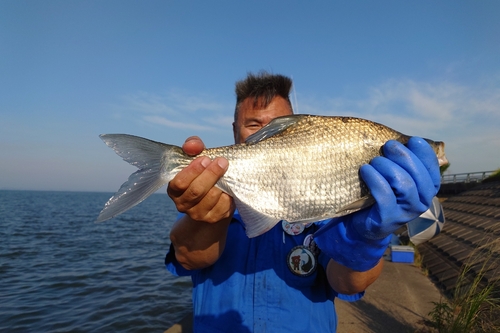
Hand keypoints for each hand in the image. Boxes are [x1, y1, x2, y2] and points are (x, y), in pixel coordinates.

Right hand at [167, 136, 234, 222]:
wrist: (212, 199)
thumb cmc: (201, 173)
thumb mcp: (195, 157)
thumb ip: (193, 147)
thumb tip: (193, 145)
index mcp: (174, 190)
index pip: (179, 183)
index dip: (193, 171)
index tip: (206, 159)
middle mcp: (183, 205)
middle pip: (196, 191)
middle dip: (210, 174)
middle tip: (222, 162)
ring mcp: (198, 214)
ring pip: (212, 198)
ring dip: (221, 182)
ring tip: (226, 170)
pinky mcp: (214, 218)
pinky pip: (224, 205)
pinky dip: (229, 193)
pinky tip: (230, 184)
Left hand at [314, 137, 440, 270]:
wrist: (363, 222)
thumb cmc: (380, 192)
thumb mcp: (394, 176)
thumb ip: (401, 161)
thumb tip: (399, 138)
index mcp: (427, 188)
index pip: (432, 167)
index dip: (424, 152)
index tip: (412, 140)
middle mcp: (422, 201)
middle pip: (418, 175)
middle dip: (403, 156)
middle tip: (388, 146)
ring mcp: (407, 212)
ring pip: (404, 184)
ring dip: (387, 167)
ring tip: (374, 161)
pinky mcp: (389, 219)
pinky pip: (385, 196)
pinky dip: (374, 179)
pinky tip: (365, 170)